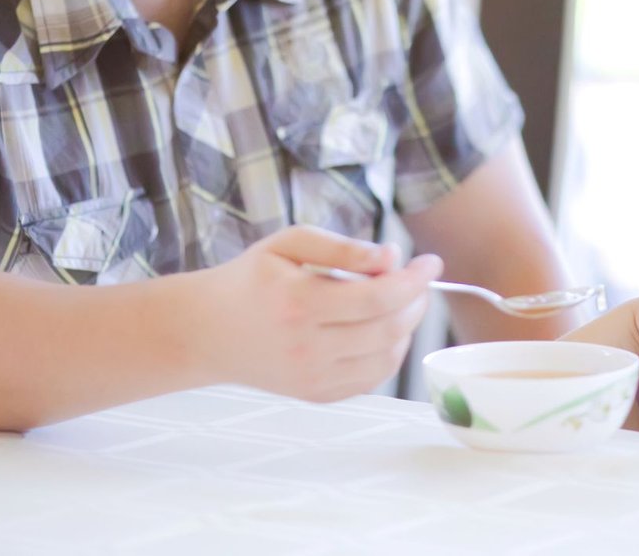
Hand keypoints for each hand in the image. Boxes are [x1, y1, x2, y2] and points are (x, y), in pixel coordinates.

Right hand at [193, 225, 441, 401]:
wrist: (207, 331)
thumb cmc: (251, 279)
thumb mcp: (288, 244)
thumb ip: (342, 247)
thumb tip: (392, 257)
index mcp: (299, 304)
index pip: (378, 298)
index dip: (414, 279)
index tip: (431, 261)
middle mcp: (307, 347)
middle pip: (389, 329)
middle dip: (417, 301)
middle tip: (417, 279)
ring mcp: (312, 377)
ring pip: (388, 358)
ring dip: (407, 327)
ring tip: (400, 301)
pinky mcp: (316, 395)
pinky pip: (372, 378)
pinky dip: (389, 353)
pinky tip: (382, 329)